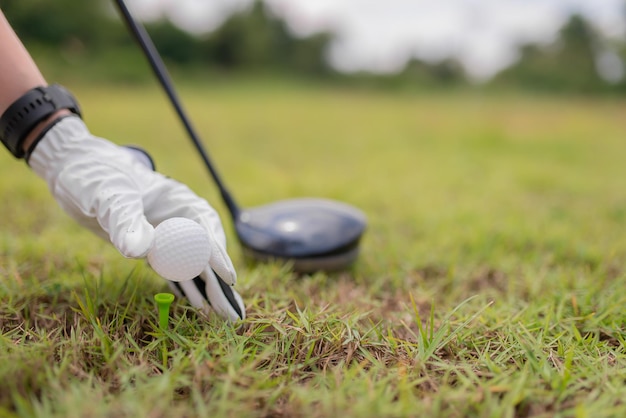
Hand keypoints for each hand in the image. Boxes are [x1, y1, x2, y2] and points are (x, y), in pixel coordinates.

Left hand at [28, 115, 244, 320]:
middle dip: (219, 281)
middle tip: (232, 312)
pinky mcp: (150, 246)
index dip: (217, 254)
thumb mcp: (109, 195)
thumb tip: (141, 250)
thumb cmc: (96, 175)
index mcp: (178, 200)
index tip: (228, 278)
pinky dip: (184, 286)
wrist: (73, 171)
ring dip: (205, 289)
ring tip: (220, 316)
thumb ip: (125, 221)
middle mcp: (177, 219)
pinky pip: (172, 268)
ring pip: (191, 264)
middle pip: (204, 252)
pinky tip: (197, 305)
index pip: (205, 229)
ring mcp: (165, 234)